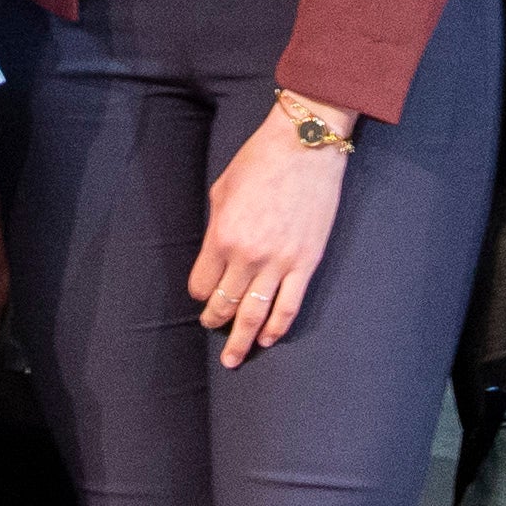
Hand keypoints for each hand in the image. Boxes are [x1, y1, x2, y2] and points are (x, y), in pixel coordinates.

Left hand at [189, 94, 351, 368]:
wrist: (305, 147)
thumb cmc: (259, 161)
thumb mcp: (221, 191)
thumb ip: (215, 228)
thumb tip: (213, 257)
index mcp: (222, 236)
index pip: (202, 285)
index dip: (200, 294)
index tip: (203, 294)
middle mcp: (248, 256)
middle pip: (225, 305)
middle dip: (215, 321)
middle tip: (212, 328)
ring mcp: (279, 263)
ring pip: (255, 315)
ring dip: (242, 340)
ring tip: (235, 357)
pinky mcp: (306, 264)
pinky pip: (289, 307)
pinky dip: (277, 328)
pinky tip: (267, 339)